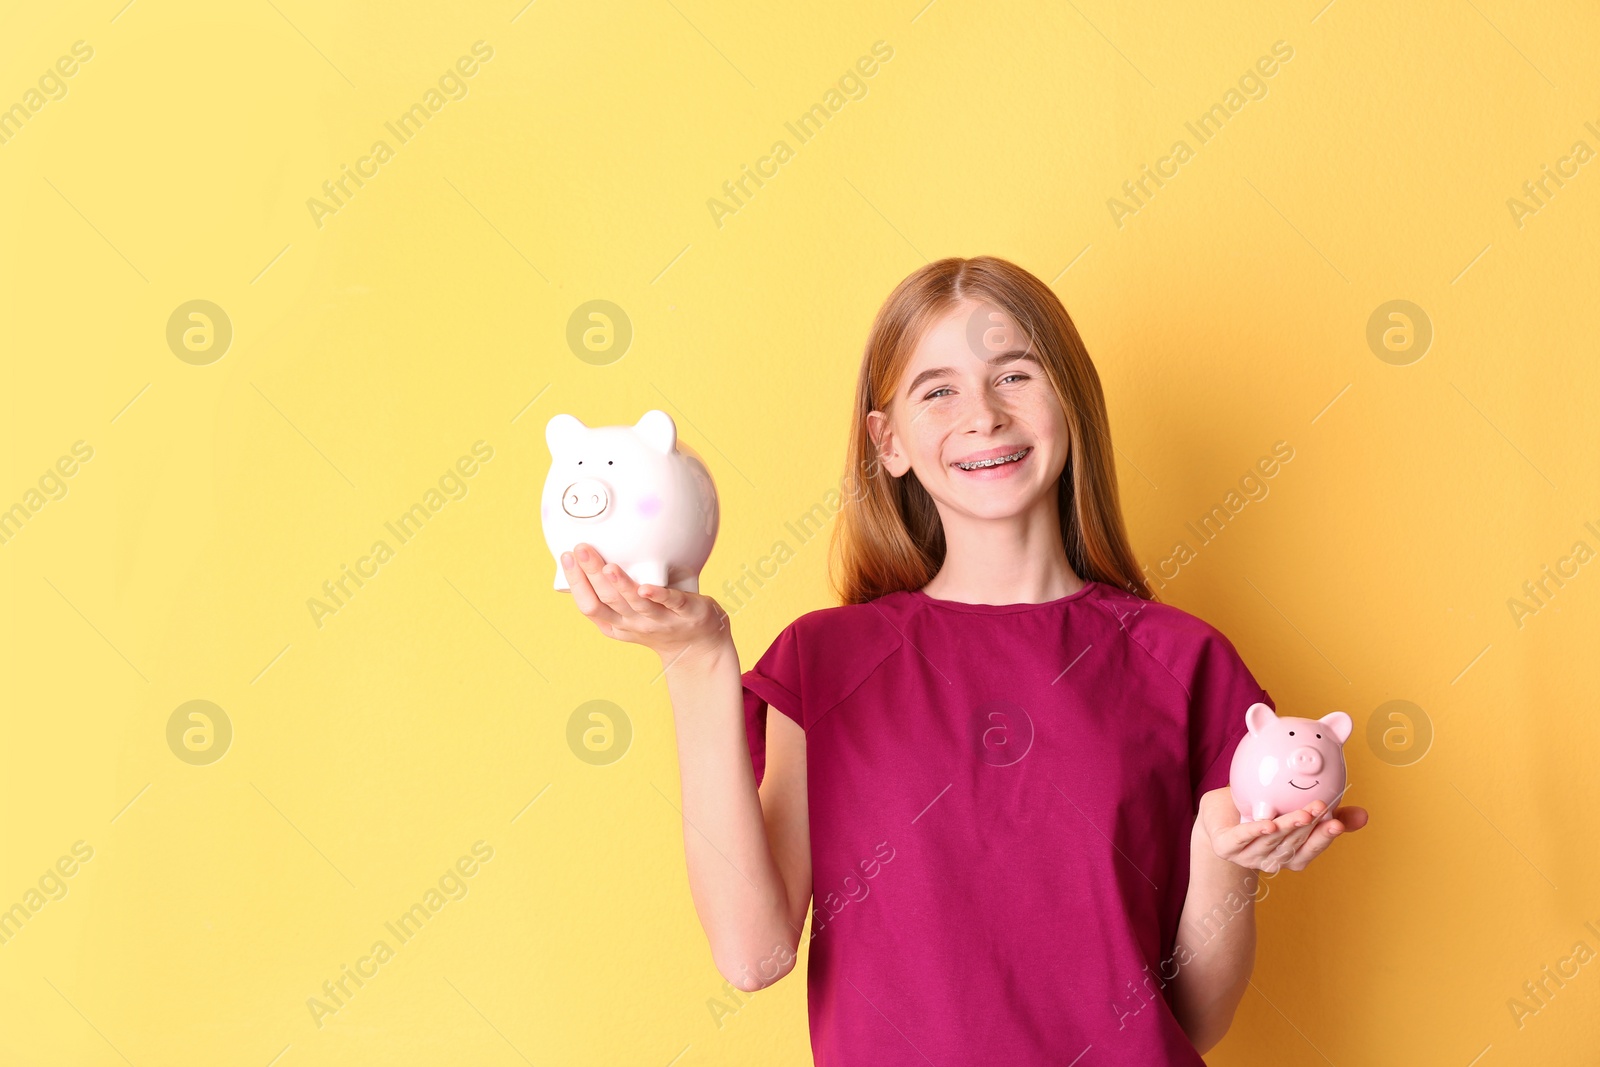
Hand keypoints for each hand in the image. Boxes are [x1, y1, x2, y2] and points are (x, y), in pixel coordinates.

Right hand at [560, 542, 730, 663]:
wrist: (698, 645)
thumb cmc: (658, 621)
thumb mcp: (628, 613)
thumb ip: (612, 591)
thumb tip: (590, 557)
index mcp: (616, 623)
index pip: (589, 605)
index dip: (576, 582)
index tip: (567, 556)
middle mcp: (634, 623)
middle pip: (608, 600)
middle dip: (591, 575)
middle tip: (581, 550)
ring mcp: (660, 620)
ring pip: (636, 603)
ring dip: (621, 585)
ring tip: (607, 567)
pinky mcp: (685, 613)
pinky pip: (670, 603)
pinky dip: (658, 595)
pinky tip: (646, 587)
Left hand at [1195, 787, 1368, 873]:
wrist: (1218, 813)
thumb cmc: (1260, 811)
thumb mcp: (1295, 810)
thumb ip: (1329, 815)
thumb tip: (1364, 815)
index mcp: (1287, 855)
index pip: (1309, 850)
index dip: (1324, 837)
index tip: (1339, 823)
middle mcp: (1269, 859)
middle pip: (1292, 844)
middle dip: (1310, 827)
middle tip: (1323, 809)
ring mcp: (1246, 855)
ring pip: (1271, 841)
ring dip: (1289, 827)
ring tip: (1304, 812)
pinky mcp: (1226, 846)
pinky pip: (1242, 839)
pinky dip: (1256, 831)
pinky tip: (1269, 824)